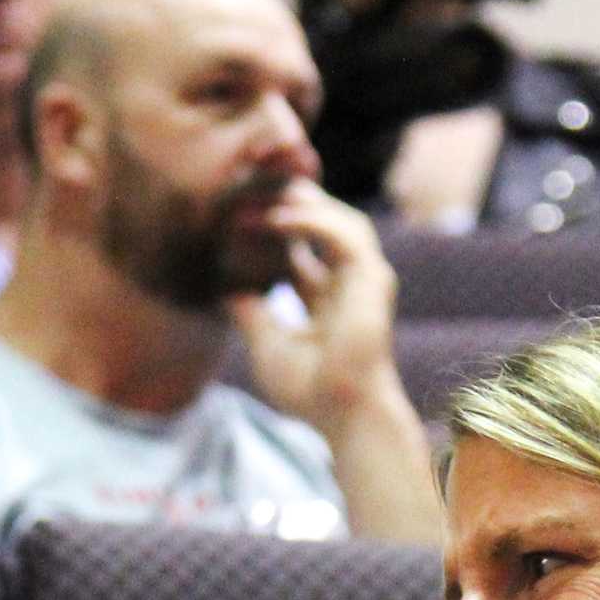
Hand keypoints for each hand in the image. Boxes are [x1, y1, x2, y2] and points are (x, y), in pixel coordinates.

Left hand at [229, 179, 406, 429]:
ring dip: (303, 203)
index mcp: (327, 299)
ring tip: (264, 196)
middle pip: (324, 224)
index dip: (274, 227)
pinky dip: (312, 220)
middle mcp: (349, 284)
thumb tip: (226, 291)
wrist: (344, 411)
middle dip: (293, 202)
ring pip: (340, 219)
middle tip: (252, 188)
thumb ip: (251, 313)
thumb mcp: (267, 343)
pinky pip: (343, 234)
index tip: (238, 215)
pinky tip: (278, 218)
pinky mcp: (373, 279)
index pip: (303, 248)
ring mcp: (365, 279)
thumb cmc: (311, 391)